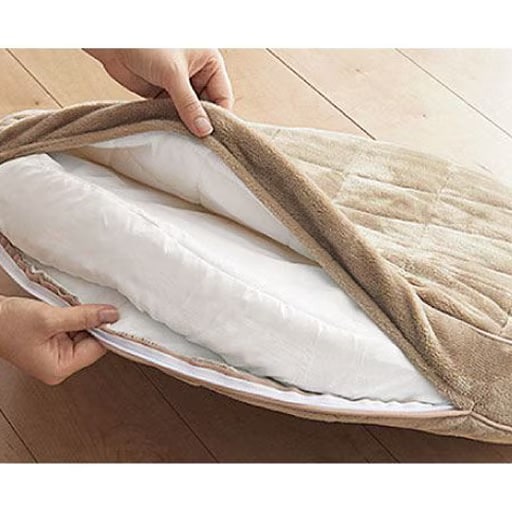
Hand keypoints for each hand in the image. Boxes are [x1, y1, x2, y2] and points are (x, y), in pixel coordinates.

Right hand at [0, 295, 118, 384]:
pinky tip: (65, 309)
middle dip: (92, 322)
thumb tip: (110, 315)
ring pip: (84, 333)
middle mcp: (60, 364)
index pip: (98, 348)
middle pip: (93, 341)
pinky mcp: (53, 342)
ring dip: (81, 318)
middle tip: (87, 305)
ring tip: (68, 308)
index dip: (106, 329)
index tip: (114, 313)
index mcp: (60, 368)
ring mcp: (56, 354)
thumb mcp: (49, 318)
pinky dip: (72, 317)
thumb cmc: (7, 324)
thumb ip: (83, 317)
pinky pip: (73, 328)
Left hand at [85, 49, 233, 136]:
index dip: (219, 116)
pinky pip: (174, 113)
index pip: (223, 96)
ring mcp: (180, 84)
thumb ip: (189, 105)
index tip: (214, 136)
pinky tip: (172, 133)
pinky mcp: (164, 94)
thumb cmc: (146, 43)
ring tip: (185, 139)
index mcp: (209, 62)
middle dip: (202, 122)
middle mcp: (197, 73)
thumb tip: (204, 130)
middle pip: (208, 106)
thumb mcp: (173, 74)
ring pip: (191, 112)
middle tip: (199, 141)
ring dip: (187, 124)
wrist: (112, 42)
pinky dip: (173, 122)